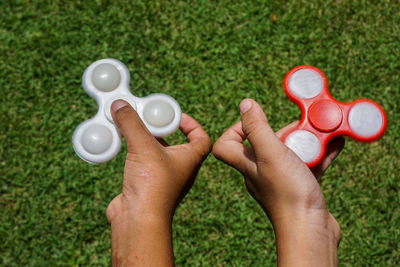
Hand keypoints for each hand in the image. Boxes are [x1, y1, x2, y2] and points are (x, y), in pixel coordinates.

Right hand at [106, 100, 211, 265]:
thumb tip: (121, 104)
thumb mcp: (143, 146)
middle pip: (176, 143)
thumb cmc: (152, 186)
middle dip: (162, 129)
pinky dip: (134, 154)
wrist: (138, 220)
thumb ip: (132, 123)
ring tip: (131, 129)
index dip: (192, 124)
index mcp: (190, 159)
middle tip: (147, 119)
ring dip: (145, 141)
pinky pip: (143, 165)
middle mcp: (180, 169)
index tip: (176, 115)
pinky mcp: (147, 187)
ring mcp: (164, 179)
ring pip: (157, 154)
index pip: (201, 137)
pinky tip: (122, 147)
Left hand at [212, 99, 343, 266]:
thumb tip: (245, 104)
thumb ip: (257, 128)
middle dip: (286, 132)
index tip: (256, 121)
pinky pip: (307, 165)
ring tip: (324, 133)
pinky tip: (336, 145)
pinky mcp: (298, 189)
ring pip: (289, 154)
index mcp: (247, 164)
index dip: (235, 130)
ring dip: (307, 142)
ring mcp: (279, 181)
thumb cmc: (288, 193)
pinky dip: (319, 154)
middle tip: (304, 126)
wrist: (310, 230)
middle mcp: (260, 173)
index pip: (226, 146)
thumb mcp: (271, 153)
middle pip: (265, 145)